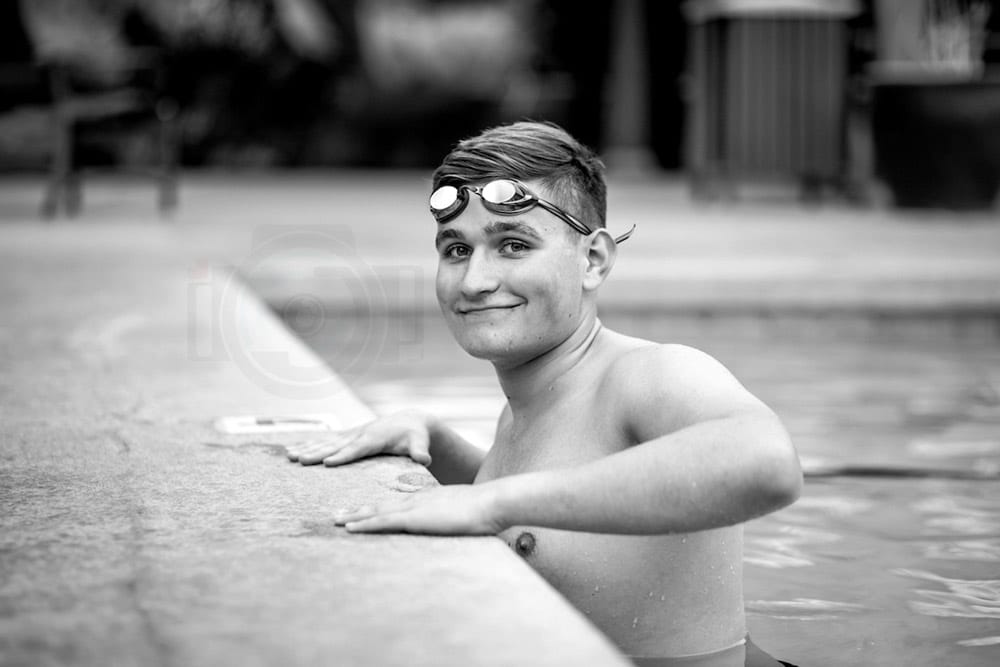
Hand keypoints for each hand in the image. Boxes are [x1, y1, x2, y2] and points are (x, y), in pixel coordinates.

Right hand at [285, 411, 431, 466]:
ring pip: (326, 442)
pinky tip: (292, 451)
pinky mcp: (347, 436)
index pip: (358, 448)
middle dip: (317, 453)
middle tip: (298, 461)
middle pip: (336, 445)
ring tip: (289, 456)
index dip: (343, 455)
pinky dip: (308, 445)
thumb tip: (424, 460)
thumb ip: (420, 451)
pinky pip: (325, 441)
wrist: (410, 421)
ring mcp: (352, 434)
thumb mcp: (420, 442)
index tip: (327, 463)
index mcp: (376, 438)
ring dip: (307, 449)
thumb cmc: (415, 436)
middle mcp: (360, 434)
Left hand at [334, 483, 504, 534]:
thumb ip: (455, 520)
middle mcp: (416, 501)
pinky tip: (350, 527)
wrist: (491, 503)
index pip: (396, 505)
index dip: (377, 508)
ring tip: (335, 520)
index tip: (363, 511)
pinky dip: (364, 524)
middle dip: (358, 511)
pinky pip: (383, 522)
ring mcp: (414, 508)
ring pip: (377, 512)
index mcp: (427, 500)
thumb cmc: (485, 512)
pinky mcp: (414, 518)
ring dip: (355, 516)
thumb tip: (456, 527)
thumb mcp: (465, 516)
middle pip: (381, 506)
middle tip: (337, 514)